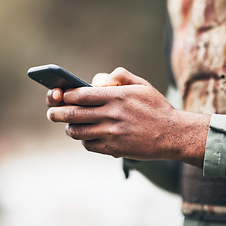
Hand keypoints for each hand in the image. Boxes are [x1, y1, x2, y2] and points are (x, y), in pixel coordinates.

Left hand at [47, 67, 209, 166]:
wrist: (173, 134)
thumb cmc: (157, 108)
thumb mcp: (143, 85)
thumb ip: (121, 76)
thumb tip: (98, 78)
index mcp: (117, 96)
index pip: (80, 95)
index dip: (65, 95)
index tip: (60, 96)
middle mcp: (112, 115)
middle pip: (72, 114)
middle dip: (56, 113)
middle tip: (52, 113)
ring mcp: (112, 134)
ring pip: (77, 132)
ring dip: (69, 128)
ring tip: (69, 125)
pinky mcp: (114, 149)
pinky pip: (89, 145)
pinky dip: (84, 140)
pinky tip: (87, 136)